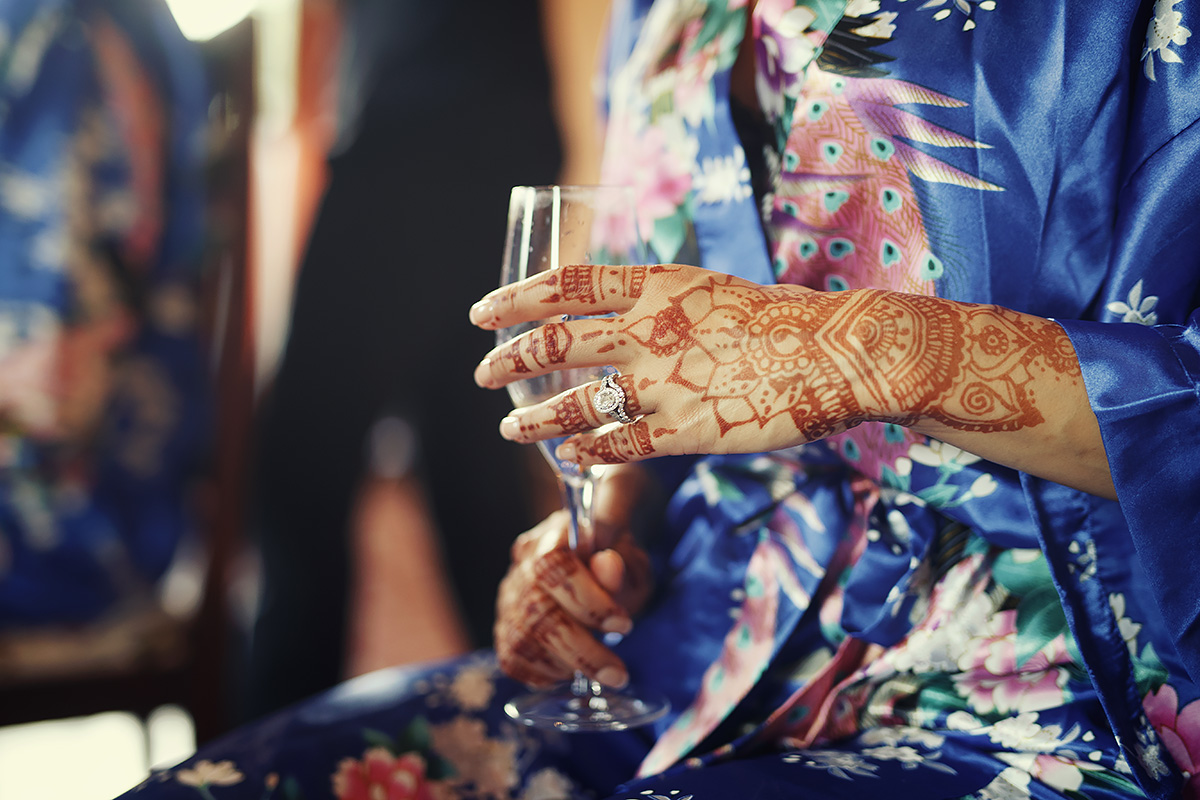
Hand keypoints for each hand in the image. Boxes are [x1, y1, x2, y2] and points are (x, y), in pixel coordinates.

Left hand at [471, 263, 903, 467]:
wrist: (838, 354)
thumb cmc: (783, 321)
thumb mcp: (712, 293)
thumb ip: (661, 308)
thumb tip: (620, 322)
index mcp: (658, 285)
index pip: (565, 286)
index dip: (517, 300)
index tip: (482, 313)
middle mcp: (651, 330)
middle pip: (556, 344)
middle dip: (509, 361)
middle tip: (484, 373)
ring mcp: (665, 384)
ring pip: (577, 404)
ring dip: (536, 419)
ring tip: (510, 429)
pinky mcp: (687, 432)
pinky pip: (620, 445)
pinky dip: (587, 452)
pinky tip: (569, 457)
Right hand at [494, 468, 653, 687]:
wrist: (600, 562)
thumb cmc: (616, 560)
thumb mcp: (631, 558)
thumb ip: (620, 565)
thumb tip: (608, 565)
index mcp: (552, 536)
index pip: (552, 565)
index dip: (587, 600)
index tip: (623, 625)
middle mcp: (522, 565)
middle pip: (536, 611)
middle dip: (581, 649)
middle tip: (617, 672)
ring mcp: (510, 595)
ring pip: (522, 639)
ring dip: (565, 665)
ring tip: (599, 672)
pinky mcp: (505, 625)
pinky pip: (511, 658)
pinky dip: (542, 674)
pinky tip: (570, 673)